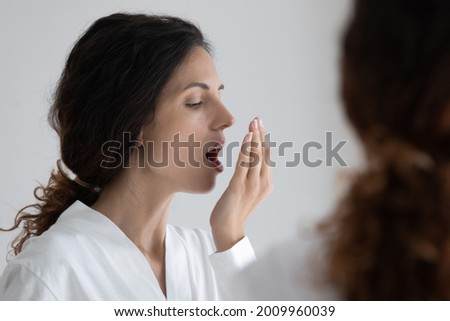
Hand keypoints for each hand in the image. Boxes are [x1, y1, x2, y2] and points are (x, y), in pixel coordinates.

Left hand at [210, 117, 272, 251]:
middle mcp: (262, 183)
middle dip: (261, 135)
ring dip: (255, 138)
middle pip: (264, 154)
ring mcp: (252, 185)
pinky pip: (244, 165)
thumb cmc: (235, 209)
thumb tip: (249, 161)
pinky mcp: (239, 187)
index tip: (260, 126)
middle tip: (257, 119)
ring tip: (253, 123)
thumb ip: (250, 176)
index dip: (264, 140)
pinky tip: (247, 138)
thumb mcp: (246, 191)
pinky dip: (246, 150)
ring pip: (256, 156)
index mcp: (266, 183)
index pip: (267, 157)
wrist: (228, 229)